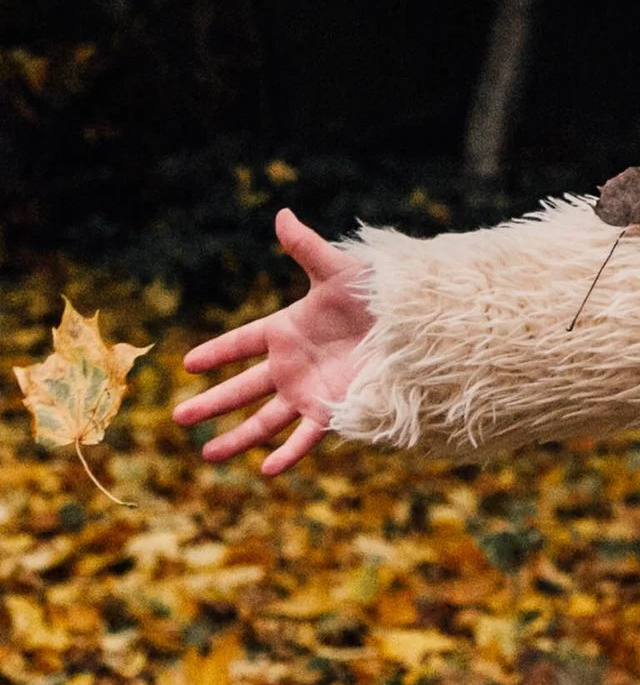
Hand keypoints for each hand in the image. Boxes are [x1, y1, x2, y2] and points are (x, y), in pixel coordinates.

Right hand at [171, 208, 374, 474]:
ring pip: (266, 419)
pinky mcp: (334, 408)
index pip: (241, 343)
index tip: (186, 364)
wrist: (416, 326)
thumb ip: (306, 249)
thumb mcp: (338, 272)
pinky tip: (268, 470)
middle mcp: (293, 365)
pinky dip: (288, 453)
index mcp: (287, 330)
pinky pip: (306, 436)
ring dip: (238, 437)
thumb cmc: (377, 295)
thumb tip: (282, 214)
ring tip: (207, 455)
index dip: (216, 352)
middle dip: (211, 403)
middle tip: (178, 417)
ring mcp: (311, 390)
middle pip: (243, 388)